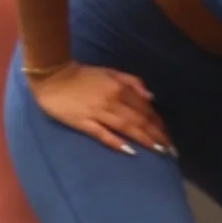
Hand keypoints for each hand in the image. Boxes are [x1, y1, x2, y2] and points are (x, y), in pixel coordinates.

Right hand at [24, 61, 173, 157]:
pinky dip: (116, 142)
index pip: (145, 109)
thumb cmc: (83, 75)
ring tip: (158, 151)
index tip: (168, 136)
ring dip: (144, 140)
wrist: (52, 76)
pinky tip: (129, 150)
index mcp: (119, 88)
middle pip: (139, 120)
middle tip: (170, 150)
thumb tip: (151, 98)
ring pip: (126, 128)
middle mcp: (112, 100)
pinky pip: (102, 134)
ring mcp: (97, 112)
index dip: (158, 123)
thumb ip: (132, 82)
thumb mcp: (110, 71)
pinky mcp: (83, 122)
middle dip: (157, 135)